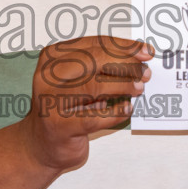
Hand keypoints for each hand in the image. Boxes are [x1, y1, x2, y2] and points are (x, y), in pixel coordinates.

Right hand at [14, 36, 152, 172]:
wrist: (42, 144)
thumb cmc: (64, 108)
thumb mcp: (77, 81)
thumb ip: (100, 67)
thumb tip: (137, 58)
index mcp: (52, 58)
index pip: (93, 44)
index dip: (123, 46)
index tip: (145, 51)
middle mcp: (47, 77)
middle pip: (94, 61)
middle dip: (125, 64)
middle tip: (144, 72)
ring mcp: (51, 101)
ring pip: (94, 86)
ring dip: (123, 86)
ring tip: (138, 88)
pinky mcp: (60, 126)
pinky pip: (95, 117)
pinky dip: (115, 112)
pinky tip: (127, 109)